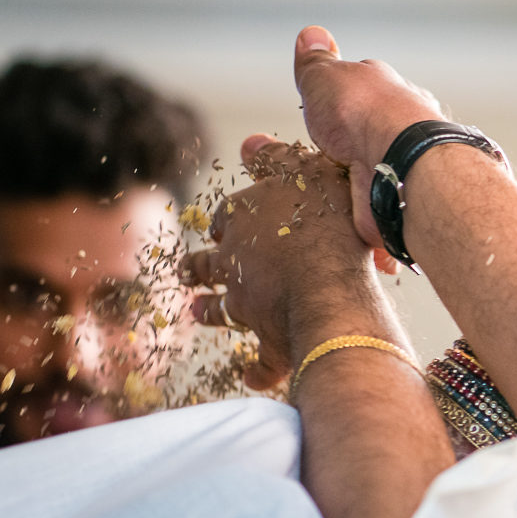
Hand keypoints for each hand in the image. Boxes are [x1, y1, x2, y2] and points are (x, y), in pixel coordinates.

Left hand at [183, 138, 403, 388]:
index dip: (225, 221)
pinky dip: (256, 372)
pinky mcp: (270, 341)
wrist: (330, 287)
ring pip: (222, 310)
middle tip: (186, 273)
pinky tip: (251, 378)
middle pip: (209, 264)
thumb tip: (250, 140)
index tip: (220, 226)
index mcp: (243, 218)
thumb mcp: (307, 173)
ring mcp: (249, 304)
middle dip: (197, 268)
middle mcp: (236, 262)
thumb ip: (277, 158)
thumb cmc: (327, 223)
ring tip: (196, 315)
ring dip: (209, 313)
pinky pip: (262, 362)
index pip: (226, 215)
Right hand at [289, 27, 445, 248]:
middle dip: (343, 146)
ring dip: (348, 178)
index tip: (319, 111)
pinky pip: (375, 207)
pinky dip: (360, 210)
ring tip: (323, 186)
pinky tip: (344, 213)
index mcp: (389, 92)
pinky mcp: (399, 200)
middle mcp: (402, 127)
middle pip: (366, 135)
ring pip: (369, 172)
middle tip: (319, 155)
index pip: (363, 91)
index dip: (336, 100)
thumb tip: (312, 33)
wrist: (400, 164)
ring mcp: (402, 165)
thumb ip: (316, 62)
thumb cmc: (364, 113)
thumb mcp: (326, 76)